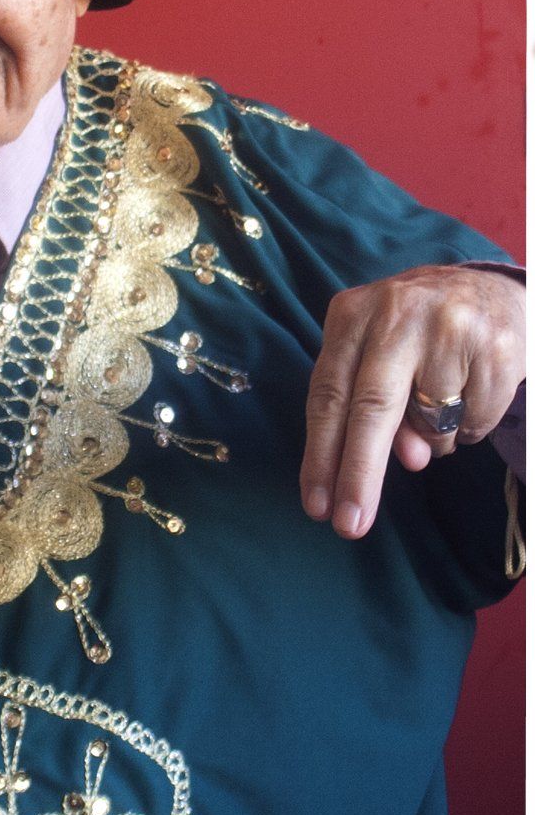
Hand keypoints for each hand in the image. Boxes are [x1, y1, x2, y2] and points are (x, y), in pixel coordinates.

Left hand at [300, 265, 524, 537]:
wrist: (490, 289)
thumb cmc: (415, 334)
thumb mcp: (376, 355)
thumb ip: (368, 406)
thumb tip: (410, 458)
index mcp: (352, 314)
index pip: (327, 395)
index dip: (320, 455)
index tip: (317, 506)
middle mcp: (396, 314)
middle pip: (371, 409)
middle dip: (359, 474)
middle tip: (350, 525)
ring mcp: (450, 327)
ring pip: (432, 423)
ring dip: (431, 441)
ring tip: (438, 404)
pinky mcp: (496, 347)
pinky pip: (475, 421)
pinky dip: (469, 427)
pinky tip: (470, 392)